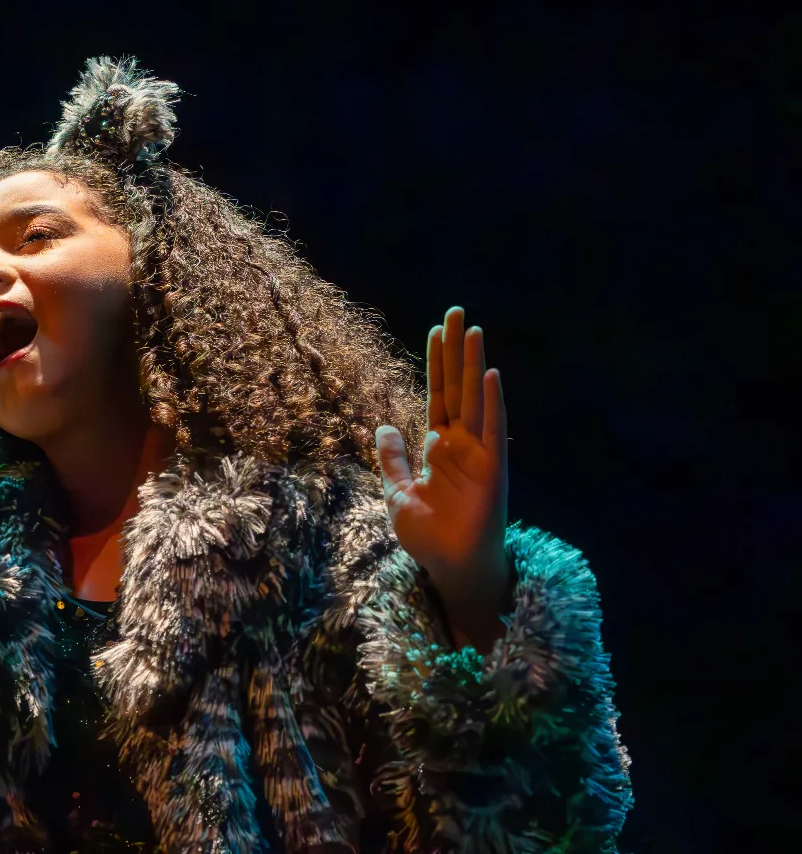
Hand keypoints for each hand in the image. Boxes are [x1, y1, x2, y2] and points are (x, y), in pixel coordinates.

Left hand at [375, 306, 510, 645]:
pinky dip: (492, 401)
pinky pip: (493, 429)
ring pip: (476, 399)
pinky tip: (490, 373)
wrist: (450, 567)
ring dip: (473, 364)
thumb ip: (393, 459)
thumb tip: (384, 426)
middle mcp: (462, 444)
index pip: (437, 395)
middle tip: (456, 311)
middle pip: (457, 387)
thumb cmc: (429, 536)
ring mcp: (479, 453)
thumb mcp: (398, 492)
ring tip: (472, 329)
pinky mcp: (493, 468)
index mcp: (439, 447)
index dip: (437, 364)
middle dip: (455, 350)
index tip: (436, 331)